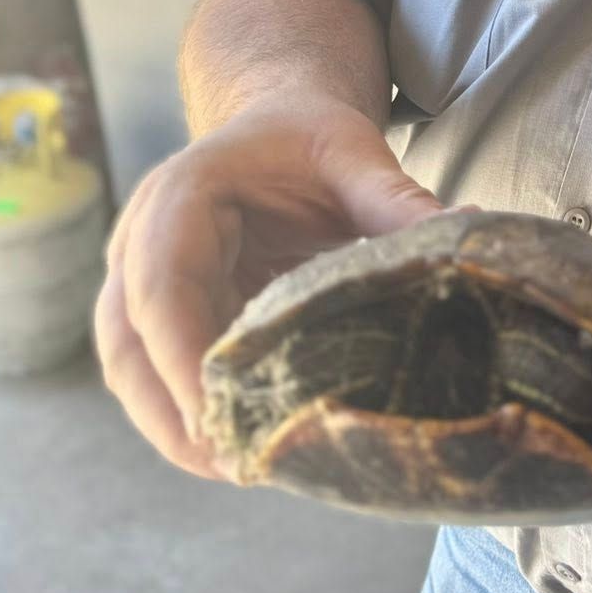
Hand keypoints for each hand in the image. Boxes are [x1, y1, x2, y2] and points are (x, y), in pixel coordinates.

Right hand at [93, 96, 449, 484]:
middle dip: (168, 410)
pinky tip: (242, 444)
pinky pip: (157, 372)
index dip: (182, 355)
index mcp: (182, 195)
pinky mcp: (165, 313)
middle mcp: (143, 240)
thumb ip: (397, 198)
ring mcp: (142, 280)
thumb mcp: (353, 156)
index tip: (218, 412)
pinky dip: (190, 411)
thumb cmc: (306, 140)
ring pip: (130, 367)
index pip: (163, 284)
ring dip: (171, 423)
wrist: (276, 124)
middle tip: (230, 464)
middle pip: (127, 340)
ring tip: (237, 468)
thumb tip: (464, 233)